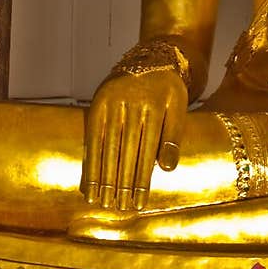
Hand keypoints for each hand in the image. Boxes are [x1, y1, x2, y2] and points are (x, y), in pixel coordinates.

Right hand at [80, 67, 186, 209]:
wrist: (152, 59)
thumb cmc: (168, 89)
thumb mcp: (179, 106)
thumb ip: (174, 136)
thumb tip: (166, 170)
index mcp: (154, 106)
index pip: (146, 151)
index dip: (141, 179)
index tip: (139, 203)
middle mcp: (130, 104)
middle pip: (124, 152)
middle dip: (121, 184)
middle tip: (119, 209)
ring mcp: (111, 103)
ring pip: (106, 146)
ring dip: (103, 177)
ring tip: (102, 202)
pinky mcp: (97, 104)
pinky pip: (92, 138)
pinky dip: (89, 162)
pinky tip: (88, 182)